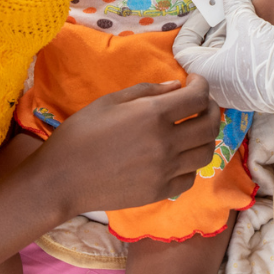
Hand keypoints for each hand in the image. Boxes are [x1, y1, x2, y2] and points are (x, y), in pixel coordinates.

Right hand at [34, 77, 219, 217]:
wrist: (61, 179)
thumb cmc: (80, 134)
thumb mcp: (110, 101)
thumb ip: (147, 91)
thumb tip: (176, 87)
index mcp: (153, 115)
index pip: (198, 97)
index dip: (203, 85)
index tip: (196, 81)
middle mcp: (165, 143)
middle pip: (209, 125)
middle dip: (211, 108)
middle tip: (202, 102)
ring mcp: (165, 170)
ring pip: (205, 152)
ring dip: (205, 136)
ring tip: (194, 128)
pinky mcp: (160, 191)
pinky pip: (190, 177)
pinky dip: (191, 163)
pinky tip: (179, 155)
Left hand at [172, 0, 273, 114]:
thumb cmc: (267, 55)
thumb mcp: (247, 22)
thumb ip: (233, 3)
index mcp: (204, 73)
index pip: (182, 47)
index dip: (193, 25)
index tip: (209, 12)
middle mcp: (214, 87)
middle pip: (203, 52)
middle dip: (215, 28)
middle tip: (229, 11)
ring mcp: (232, 92)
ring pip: (221, 59)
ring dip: (229, 37)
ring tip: (244, 18)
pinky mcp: (249, 93)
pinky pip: (235, 68)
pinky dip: (239, 50)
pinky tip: (254, 35)